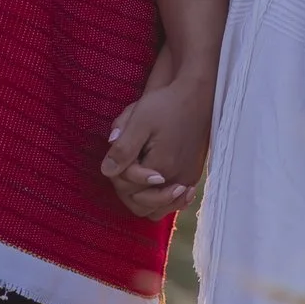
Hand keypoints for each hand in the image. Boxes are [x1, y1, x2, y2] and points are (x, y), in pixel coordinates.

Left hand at [101, 68, 211, 218]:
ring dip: (147, 199)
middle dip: (130, 190)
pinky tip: (158, 184)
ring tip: (141, 182)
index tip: (124, 152)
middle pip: (143, 204)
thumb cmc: (167, 104)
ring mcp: (187, 178)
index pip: (129, 189)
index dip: (120, 175)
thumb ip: (123, 148)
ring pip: (160, 208)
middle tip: (128, 168)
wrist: (197, 95)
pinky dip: (164, 198)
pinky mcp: (194, 174)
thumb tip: (106, 171)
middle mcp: (177, 179)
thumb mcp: (139, 120)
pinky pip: (176, 200)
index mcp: (161, 167)